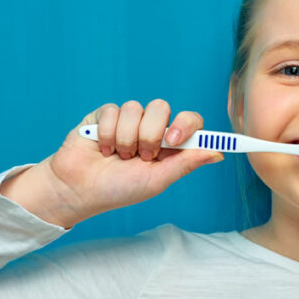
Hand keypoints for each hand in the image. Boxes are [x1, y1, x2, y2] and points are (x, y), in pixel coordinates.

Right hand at [5, 99, 222, 226]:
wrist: (79, 190)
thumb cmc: (118, 190)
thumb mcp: (156, 181)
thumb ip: (186, 163)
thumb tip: (218, 152)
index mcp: (167, 145)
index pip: (188, 121)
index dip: (187, 124)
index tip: (177, 137)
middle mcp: (149, 128)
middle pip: (161, 107)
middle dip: (151, 133)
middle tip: (142, 155)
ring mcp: (126, 120)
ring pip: (135, 108)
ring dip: (126, 138)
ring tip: (118, 156)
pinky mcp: (104, 115)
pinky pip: (112, 110)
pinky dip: (107, 133)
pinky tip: (101, 148)